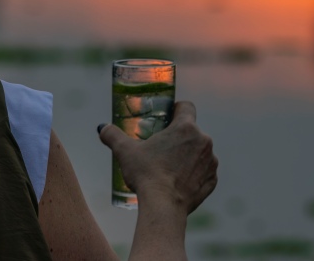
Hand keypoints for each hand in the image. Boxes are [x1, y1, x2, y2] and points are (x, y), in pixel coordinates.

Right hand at [99, 101, 217, 213]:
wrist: (163, 207)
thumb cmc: (146, 174)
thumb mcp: (125, 151)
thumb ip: (112, 135)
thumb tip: (102, 128)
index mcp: (186, 128)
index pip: (186, 106)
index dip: (176, 109)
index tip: (167, 117)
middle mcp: (203, 141)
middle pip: (191, 131)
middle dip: (179, 136)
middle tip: (162, 146)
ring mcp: (210, 162)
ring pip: (199, 151)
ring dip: (188, 155)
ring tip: (170, 166)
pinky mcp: (211, 180)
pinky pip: (204, 171)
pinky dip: (194, 174)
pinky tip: (179, 181)